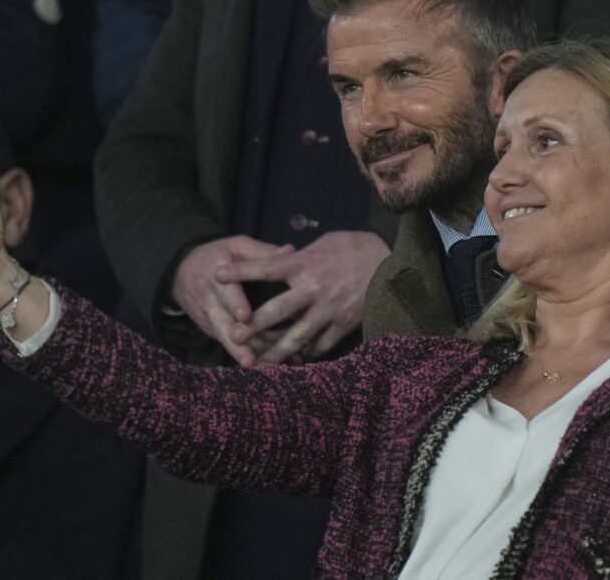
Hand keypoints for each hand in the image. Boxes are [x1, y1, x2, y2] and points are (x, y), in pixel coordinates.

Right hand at [172, 236, 292, 365]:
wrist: (181, 271)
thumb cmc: (217, 257)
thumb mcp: (236, 247)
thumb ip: (262, 252)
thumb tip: (290, 251)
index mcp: (218, 276)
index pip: (227, 291)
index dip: (236, 304)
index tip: (246, 317)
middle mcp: (211, 300)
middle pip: (222, 325)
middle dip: (235, 344)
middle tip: (250, 359)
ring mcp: (209, 319)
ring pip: (225, 339)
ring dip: (243, 354)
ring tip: (260, 368)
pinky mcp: (211, 330)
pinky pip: (229, 343)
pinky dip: (247, 353)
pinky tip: (268, 364)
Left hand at [219, 231, 389, 365]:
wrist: (393, 265)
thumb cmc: (357, 248)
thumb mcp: (325, 243)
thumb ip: (301, 257)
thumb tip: (283, 260)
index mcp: (305, 264)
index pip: (266, 268)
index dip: (240, 272)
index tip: (216, 274)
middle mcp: (313, 289)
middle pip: (275, 311)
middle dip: (251, 325)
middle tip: (232, 335)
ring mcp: (328, 311)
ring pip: (296, 336)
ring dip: (275, 352)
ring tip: (257, 365)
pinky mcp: (344, 325)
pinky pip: (321, 345)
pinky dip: (307, 354)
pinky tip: (296, 361)